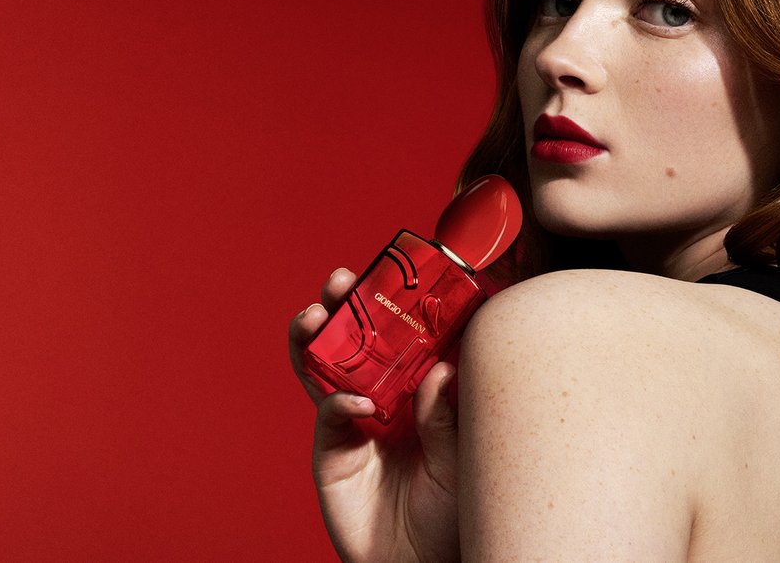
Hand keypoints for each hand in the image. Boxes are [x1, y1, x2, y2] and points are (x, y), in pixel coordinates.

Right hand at [289, 267, 460, 562]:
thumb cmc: (455, 512)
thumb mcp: (463, 457)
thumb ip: (447, 416)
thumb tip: (441, 368)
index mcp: (417, 390)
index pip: (402, 335)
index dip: (394, 303)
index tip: (396, 268)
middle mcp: (383, 398)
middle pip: (355, 341)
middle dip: (344, 304)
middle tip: (341, 277)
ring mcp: (354, 423)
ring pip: (326, 369)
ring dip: (317, 336)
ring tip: (316, 311)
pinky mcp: (333, 454)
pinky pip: (331, 417)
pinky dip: (339, 402)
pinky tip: (357, 402)